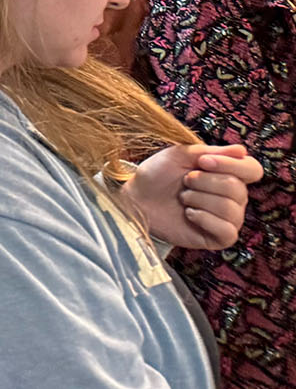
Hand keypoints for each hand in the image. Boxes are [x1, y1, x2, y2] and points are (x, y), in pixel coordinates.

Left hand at [124, 142, 260, 249]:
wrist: (137, 197)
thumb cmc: (158, 175)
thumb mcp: (180, 155)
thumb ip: (211, 152)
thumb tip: (241, 150)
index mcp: (228, 174)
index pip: (251, 169)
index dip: (231, 165)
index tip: (203, 162)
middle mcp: (234, 197)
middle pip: (238, 189)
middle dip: (204, 182)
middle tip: (185, 182)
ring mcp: (228, 219)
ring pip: (230, 209)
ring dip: (199, 199)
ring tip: (183, 198)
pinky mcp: (219, 238)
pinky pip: (227, 230)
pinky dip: (204, 218)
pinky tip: (188, 214)